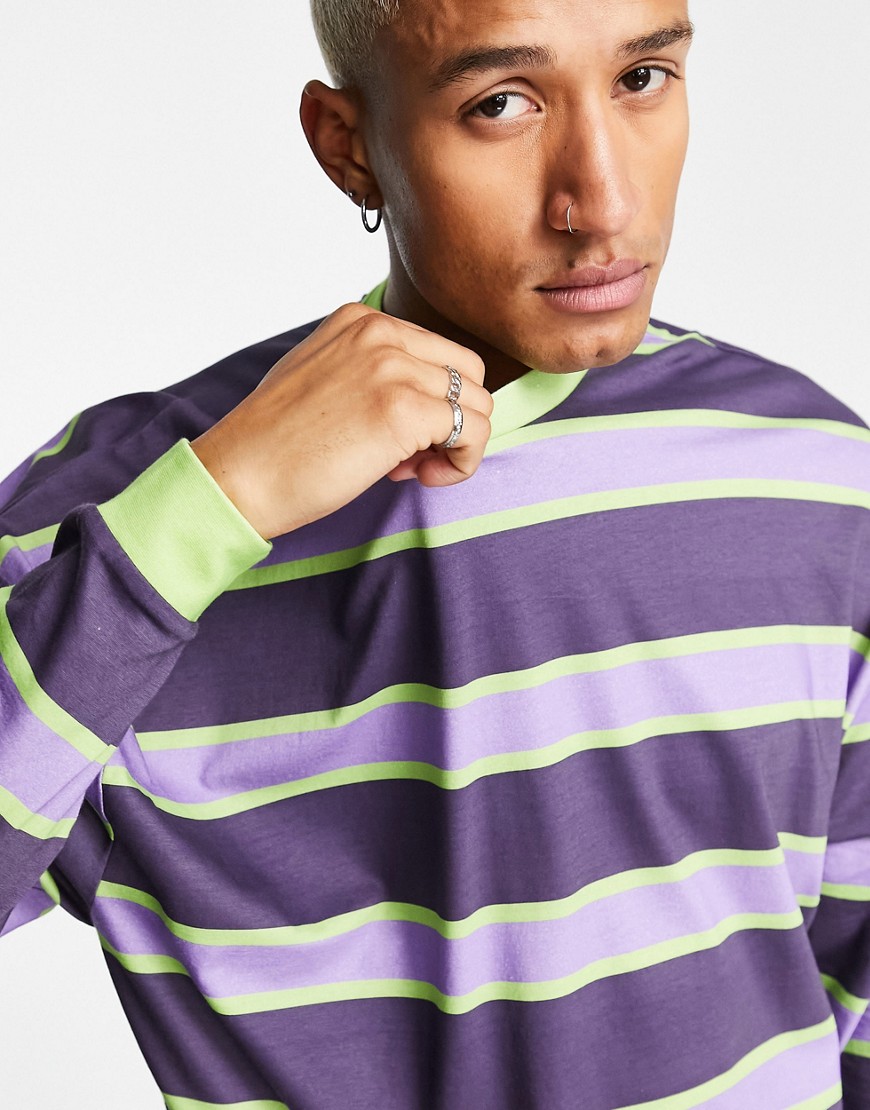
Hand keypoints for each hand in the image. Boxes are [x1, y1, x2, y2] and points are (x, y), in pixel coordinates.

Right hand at [191, 302, 492, 539]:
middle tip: (411, 457)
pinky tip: (417, 478)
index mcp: (360, 319)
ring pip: (480, 406)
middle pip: (469, 374)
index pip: (441, 352)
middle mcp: (380, 332)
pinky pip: (473, 434)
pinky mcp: (404, 410)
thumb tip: (428, 403)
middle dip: (453, 421)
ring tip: (411, 470)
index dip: (432, 403)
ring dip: (456, 447)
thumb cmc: (274, 444)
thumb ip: (370, 372)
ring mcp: (393, 367)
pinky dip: (459, 465)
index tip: (397, 438)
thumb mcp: (321, 378)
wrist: (238, 475)